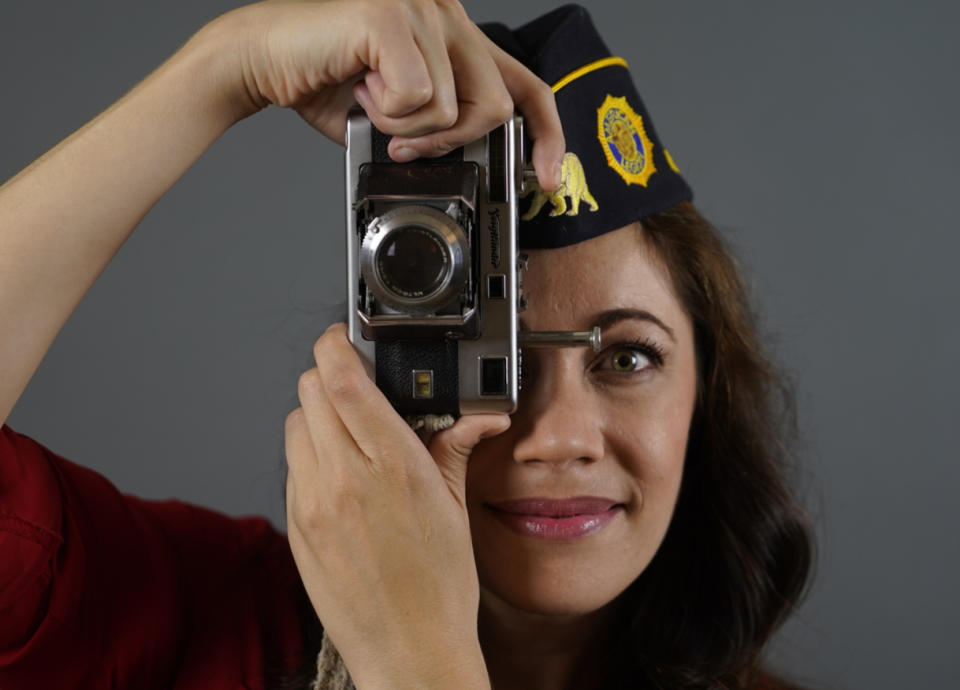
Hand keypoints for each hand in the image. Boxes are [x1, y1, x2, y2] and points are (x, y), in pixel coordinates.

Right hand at [202, 0, 563, 189]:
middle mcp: (448, 11)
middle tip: (404, 143)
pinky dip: (386, 114)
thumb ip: (445, 124)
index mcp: (457, 35)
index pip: (526, 83)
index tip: (547, 178)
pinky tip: (359, 90)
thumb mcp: (403, 114)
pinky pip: (417, 98)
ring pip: (453, 109)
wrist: (264, 59)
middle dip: (448, 142)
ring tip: (371, 104)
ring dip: (407, 129)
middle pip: (494, 107)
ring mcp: (423, 7)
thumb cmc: (328, 84)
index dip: (548, 135)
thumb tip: (477, 156)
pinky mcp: (393, 16)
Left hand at [285, 322, 508, 688]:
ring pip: (294, 426)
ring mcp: (312, 504)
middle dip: (330, 379)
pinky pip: (291, 467)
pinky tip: (338, 477)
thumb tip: (479, 417)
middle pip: (310, 392)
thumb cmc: (438, 588)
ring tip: (347, 438)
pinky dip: (308, 457)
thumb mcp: (455, 510)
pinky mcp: (295, 527)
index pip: (342, 380)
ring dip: (316, 418)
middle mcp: (345, 479)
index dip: (335, 345)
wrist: (407, 649)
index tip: (343, 338)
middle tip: (355, 391)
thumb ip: (453, 450)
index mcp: (394, 466)